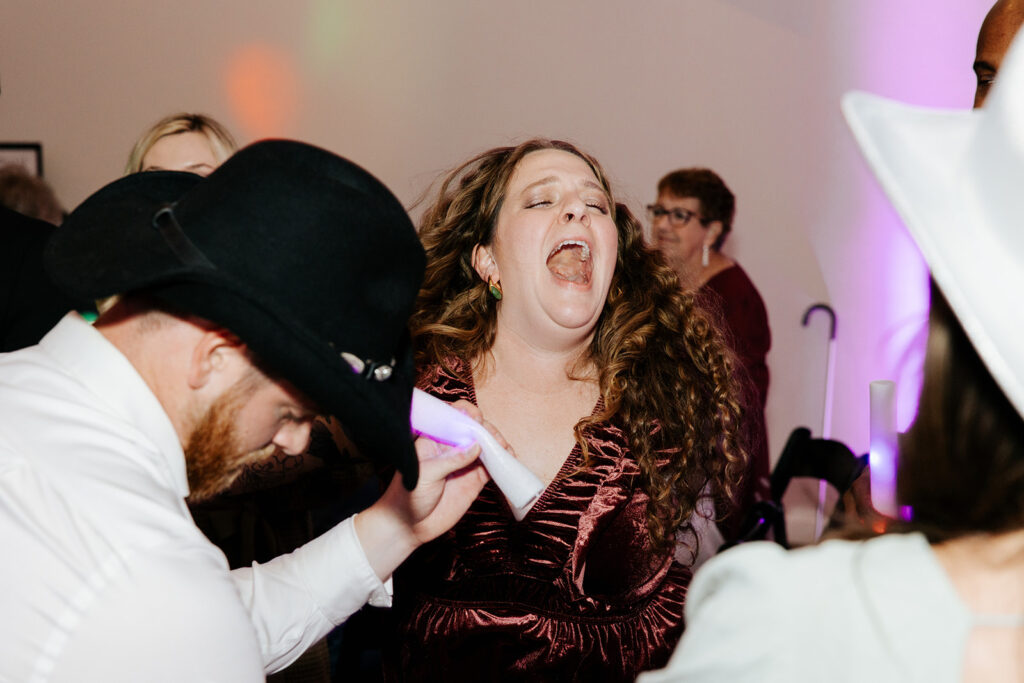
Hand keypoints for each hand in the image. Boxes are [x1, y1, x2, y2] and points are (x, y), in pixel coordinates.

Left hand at [354, 399, 498, 580]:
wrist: (409, 526)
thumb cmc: (408, 496)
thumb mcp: (426, 475)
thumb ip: (451, 460)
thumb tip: (476, 446)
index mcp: (435, 439)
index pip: (453, 417)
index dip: (467, 414)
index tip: (476, 419)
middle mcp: (452, 448)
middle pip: (475, 430)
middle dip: (487, 430)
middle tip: (494, 439)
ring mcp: (465, 463)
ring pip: (487, 447)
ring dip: (498, 445)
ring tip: (504, 450)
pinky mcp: (475, 479)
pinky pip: (493, 467)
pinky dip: (503, 463)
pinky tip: (508, 462)